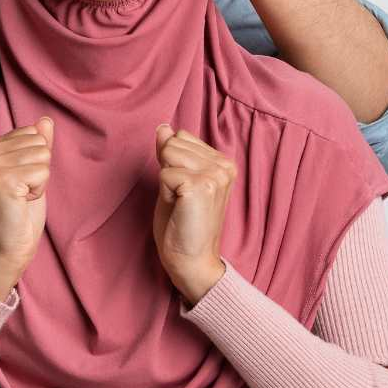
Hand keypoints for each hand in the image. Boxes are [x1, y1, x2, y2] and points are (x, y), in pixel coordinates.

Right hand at [0, 117, 52, 299]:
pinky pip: (43, 172)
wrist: (4, 249)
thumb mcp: (28, 172)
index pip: (32, 133)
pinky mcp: (2, 181)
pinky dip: (39, 190)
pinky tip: (21, 202)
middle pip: (39, 142)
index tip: (18, 182)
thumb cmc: (17, 213)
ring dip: (39, 181)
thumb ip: (35, 145)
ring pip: (43, 156)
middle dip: (38, 170)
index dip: (33, 160)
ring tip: (20, 198)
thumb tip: (46, 120)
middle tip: (20, 192)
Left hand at [151, 124, 234, 304]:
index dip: (171, 163)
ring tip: (181, 203)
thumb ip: (170, 153)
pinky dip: (164, 192)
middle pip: (173, 143)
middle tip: (181, 199)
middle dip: (168, 170)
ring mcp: (215, 175)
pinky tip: (180, 209)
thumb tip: (163, 127)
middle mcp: (224, 166)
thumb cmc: (182, 223)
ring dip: (166, 181)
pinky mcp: (202, 186)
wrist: (192, 261)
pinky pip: (164, 174)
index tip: (183, 189)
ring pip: (168, 155)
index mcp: (223, 163)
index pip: (180, 137)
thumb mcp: (174, 181)